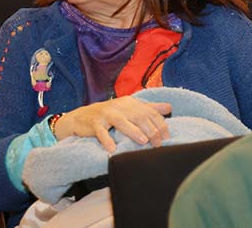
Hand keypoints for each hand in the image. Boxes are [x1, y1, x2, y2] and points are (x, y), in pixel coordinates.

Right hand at [54, 96, 171, 152]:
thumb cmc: (110, 115)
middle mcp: (119, 106)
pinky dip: (106, 140)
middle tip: (157, 144)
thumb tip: (169, 107)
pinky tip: (112, 149)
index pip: (149, 111)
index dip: (160, 124)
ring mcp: (106, 114)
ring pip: (122, 122)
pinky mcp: (94, 123)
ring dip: (133, 131)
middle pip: (138, 116)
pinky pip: (101, 132)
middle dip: (150, 130)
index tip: (166, 137)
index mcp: (130, 102)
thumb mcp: (129, 109)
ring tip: (143, 141)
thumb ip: (149, 108)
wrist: (81, 117)